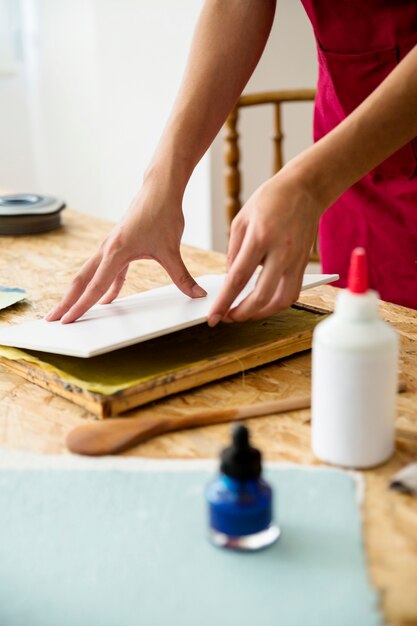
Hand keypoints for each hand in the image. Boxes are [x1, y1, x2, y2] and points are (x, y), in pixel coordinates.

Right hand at [46, 179, 205, 323]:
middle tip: (52, 320)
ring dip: (79, 293)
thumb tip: (198, 294)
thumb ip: (182, 276)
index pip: (95, 286)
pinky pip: (107, 270)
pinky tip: (107, 299)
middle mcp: (107, 249)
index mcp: (116, 252)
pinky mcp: (119, 245)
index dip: (81, 306)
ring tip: (70, 310)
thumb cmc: (162, 213)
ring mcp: (111, 246)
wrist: (160, 188)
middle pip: (81, 280)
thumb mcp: (172, 249)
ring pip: (89, 274)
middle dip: (67, 302)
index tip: (66, 320)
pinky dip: (104, 285)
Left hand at [208, 168, 320, 324]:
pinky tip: (263, 303)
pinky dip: (276, 304)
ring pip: (281, 301)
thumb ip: (233, 252)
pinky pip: (292, 293)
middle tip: (228, 317)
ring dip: (262, 313)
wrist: (305, 189)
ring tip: (245, 313)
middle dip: (242, 313)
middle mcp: (281, 252)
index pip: (239, 278)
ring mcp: (296, 260)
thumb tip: (231, 280)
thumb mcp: (241, 220)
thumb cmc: (271, 200)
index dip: (225, 301)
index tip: (214, 317)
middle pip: (262, 296)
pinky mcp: (304, 264)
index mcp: (261, 237)